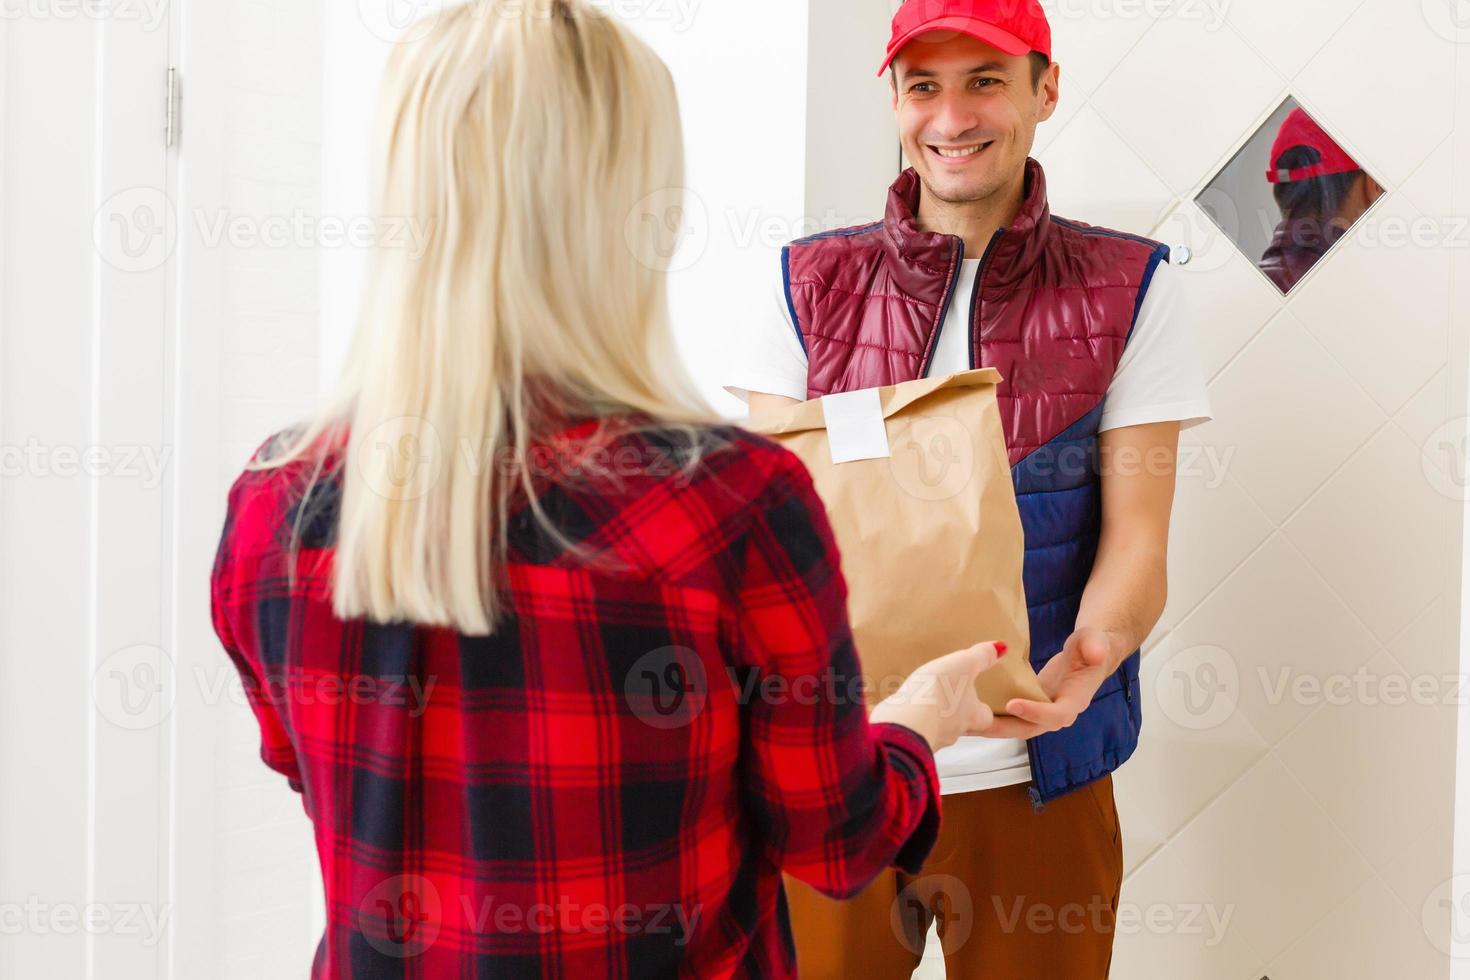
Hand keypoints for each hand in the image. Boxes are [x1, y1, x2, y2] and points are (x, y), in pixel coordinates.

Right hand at [870, 642, 1004, 751]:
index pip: (988, 718)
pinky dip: (912, 721)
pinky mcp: (908, 737)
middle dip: (958, 715)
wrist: (904, 722)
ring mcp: (931, 737)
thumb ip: (981, 656)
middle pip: (962, 726)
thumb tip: (1001, 647)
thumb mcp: (963, 665)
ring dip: (933, 718)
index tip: (989, 705)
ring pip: (937, 729)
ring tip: (925, 702)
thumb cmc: (938, 694)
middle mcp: (954, 731)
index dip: (990, 711)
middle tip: (953, 703)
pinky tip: (904, 710)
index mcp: (972, 715)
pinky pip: (914, 729)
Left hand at [977, 628, 1127, 739]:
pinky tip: (972, 712)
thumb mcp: (1094, 641)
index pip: (1057, 714)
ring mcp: (1045, 710)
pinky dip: (995, 716)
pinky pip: (1014, 716)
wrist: (1090, 654)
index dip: (1036, 712)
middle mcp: (1060, 711)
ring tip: (968, 723)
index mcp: (1076, 699)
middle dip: (1006, 728)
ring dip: (996, 727)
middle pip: (1032, 728)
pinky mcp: (1034, 705)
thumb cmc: (1093, 645)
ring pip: (1019, 726)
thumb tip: (1097, 653)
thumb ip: (1095, 646)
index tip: (1013, 704)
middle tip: (980, 723)